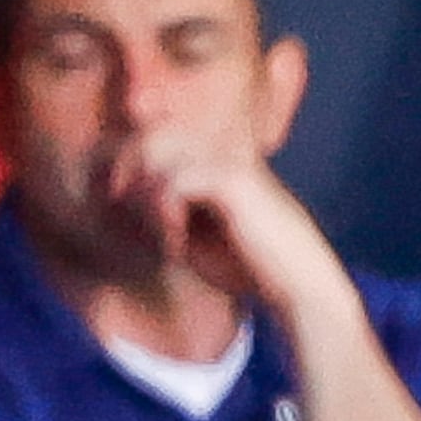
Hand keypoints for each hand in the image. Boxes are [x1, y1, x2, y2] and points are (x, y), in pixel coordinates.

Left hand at [109, 130, 349, 320]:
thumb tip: (127, 198)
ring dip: (148, 195)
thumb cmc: (251, 269)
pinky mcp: (235, 180)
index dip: (131, 161)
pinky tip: (176, 241)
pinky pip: (177, 182)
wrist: (300, 287)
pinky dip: (166, 212)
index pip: (163, 137)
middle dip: (129, 168)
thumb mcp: (194, 239)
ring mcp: (232, 163)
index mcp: (220, 164)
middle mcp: (226, 154)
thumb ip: (165, 213)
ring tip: (161, 232)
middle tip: (125, 206)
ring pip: (161, 153)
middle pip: (156, 134)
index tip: (120, 199)